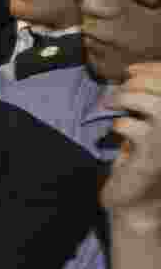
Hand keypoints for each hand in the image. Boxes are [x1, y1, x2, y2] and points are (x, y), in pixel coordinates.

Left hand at [102, 63, 160, 211]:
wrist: (138, 199)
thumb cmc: (142, 158)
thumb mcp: (147, 123)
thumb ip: (145, 98)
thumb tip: (133, 71)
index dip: (154, 69)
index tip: (131, 70)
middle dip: (139, 82)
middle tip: (119, 93)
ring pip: (156, 105)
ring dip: (128, 98)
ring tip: (112, 105)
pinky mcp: (152, 158)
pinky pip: (135, 129)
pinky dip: (121, 124)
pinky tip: (118, 132)